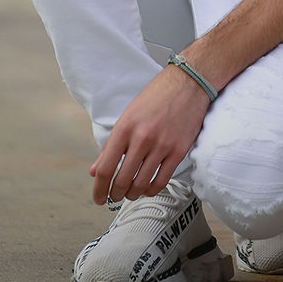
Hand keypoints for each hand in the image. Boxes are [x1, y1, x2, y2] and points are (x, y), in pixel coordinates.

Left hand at [89, 64, 211, 204]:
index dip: (99, 188)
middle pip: (122, 180)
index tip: (98, 198)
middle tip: (113, 197)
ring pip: (141, 184)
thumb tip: (95, 170)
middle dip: (115, 194)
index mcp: (125, 127)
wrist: (187, 83)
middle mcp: (142, 138)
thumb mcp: (128, 115)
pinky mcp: (178, 151)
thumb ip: (111, 145)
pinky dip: (151, 190)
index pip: (105, 167)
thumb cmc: (156, 97)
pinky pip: (161, 181)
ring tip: (130, 194)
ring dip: (132, 194)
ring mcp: (161, 145)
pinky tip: (147, 189)